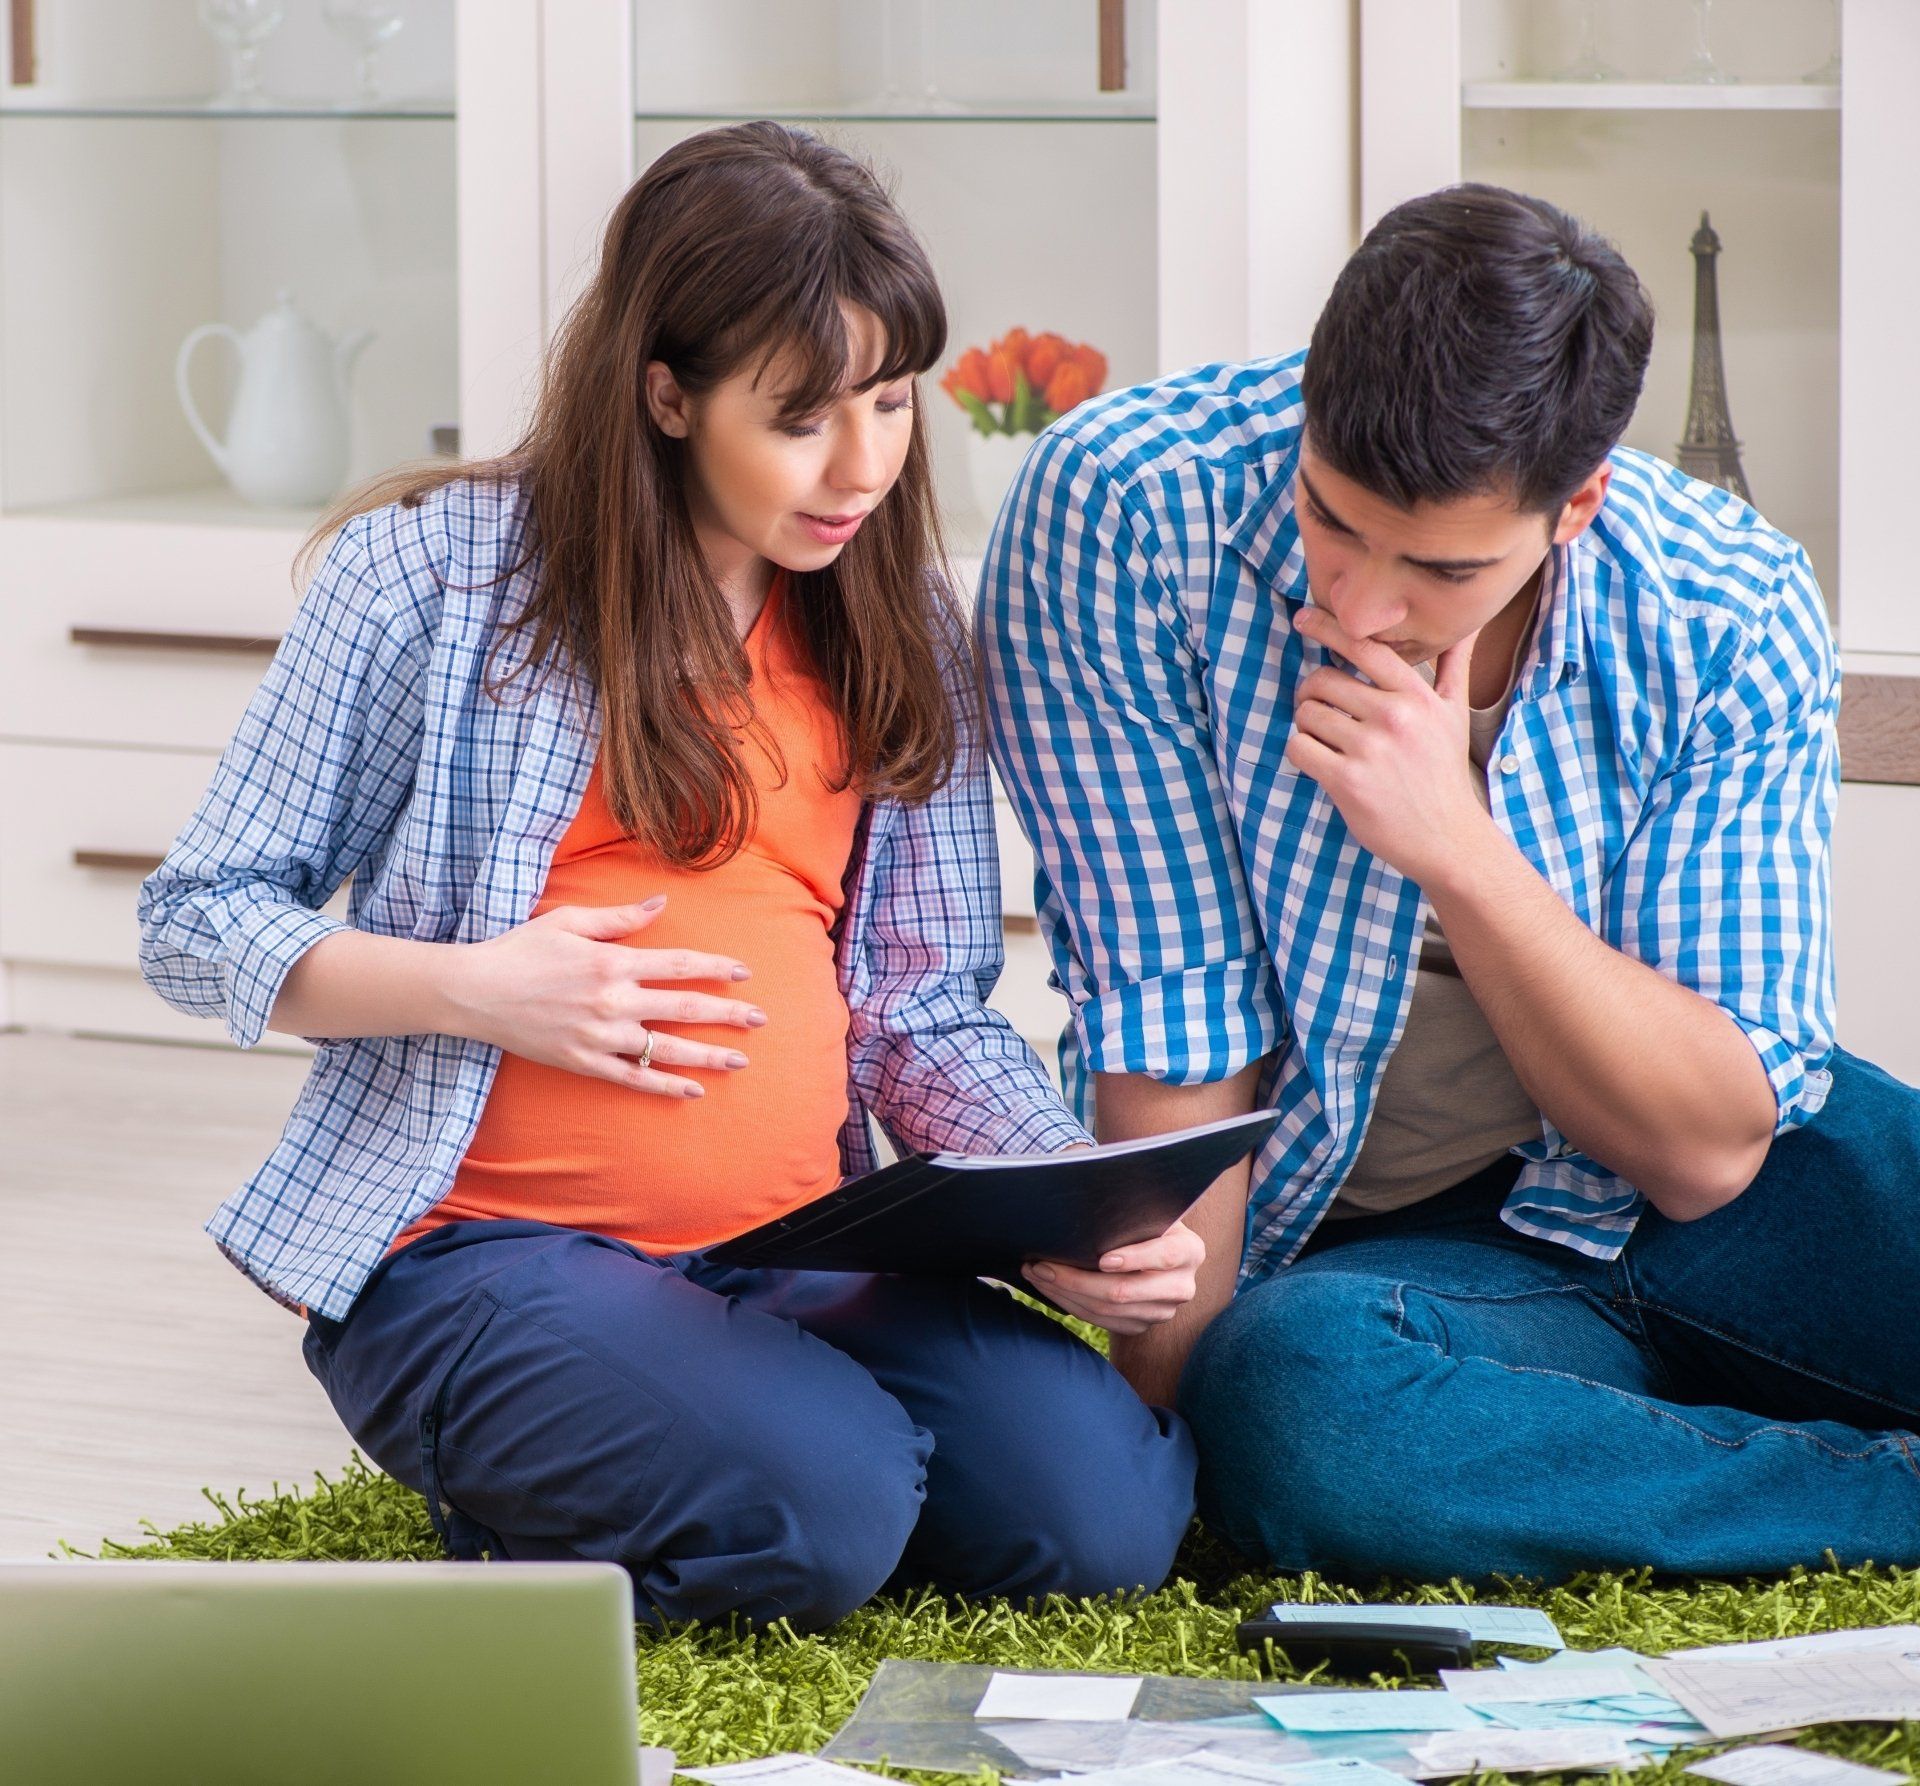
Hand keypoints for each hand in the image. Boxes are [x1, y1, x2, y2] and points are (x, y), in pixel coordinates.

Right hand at [445, 897, 766, 1097]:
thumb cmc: (520, 949)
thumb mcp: (570, 920)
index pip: (680, 964)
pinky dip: (664, 1086)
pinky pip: (633, 1079)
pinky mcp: (584, 1062)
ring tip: (739, 1060)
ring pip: (666, 1048)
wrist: (474, 992)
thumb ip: (620, 917)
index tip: (744, 972)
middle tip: (759, 1020)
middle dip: (727, 1013)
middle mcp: (613, 1000)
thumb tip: (661, 903)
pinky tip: (693, 1090)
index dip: (717, 968)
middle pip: (684, 1008)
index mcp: (613, 961)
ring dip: (707, 1054)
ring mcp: (600, 1035)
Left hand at [1021, 1220, 1205, 1335]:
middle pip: (1124, 1292)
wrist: (1155, 1247)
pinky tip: (1050, 1288)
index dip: (1133, 1259)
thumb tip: (1085, 1183)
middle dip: (1075, 1280)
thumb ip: (1131, 1204)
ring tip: (1036, 1273)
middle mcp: (1181, 1286)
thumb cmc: (1144, 1219)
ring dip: (1065, 1293)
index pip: (1164, 1256)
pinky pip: (1102, 1322)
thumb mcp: (1148, 1207)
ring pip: (1107, 1311)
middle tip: (1041, 1264)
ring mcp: (1163, 1311)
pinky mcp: (1142, 1325)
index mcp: (1189, 1251)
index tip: (1102, 1258)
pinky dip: (1071, 1305)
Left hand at [1286, 607, 1495, 884]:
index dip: (1329, 628)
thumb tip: (1469, 621)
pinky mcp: (1347, 780)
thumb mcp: (1455, 714)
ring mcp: (1370, 749)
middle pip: (1323, 680)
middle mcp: (1395, 717)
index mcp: (1417, 696)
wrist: (1446, 837)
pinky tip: (1317, 760)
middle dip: (1311, 692)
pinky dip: (1300, 751)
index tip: (1304, 617)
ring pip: (1307, 713)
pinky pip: (1299, 747)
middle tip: (1319, 708)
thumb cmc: (1444, 772)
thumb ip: (1455, 664)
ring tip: (1324, 738)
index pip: (1365, 647)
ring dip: (1305, 724)